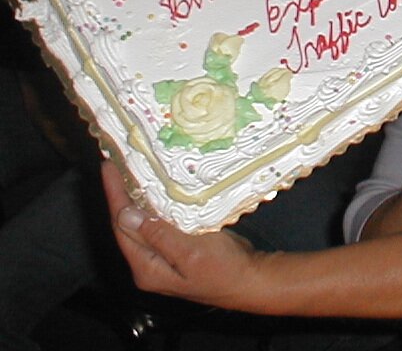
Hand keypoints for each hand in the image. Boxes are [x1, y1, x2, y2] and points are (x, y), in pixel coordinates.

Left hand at [102, 161, 258, 309]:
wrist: (250, 280)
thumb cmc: (223, 270)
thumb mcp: (190, 253)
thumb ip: (159, 235)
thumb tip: (127, 214)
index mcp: (147, 268)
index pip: (122, 227)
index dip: (114, 196)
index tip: (109, 168)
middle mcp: (150, 262)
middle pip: (128, 224)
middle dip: (121, 194)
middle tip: (117, 162)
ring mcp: (164, 255)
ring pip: (144, 221)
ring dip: (137, 196)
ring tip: (132, 169)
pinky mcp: (179, 246)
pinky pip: (160, 221)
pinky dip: (157, 203)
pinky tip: (160, 187)